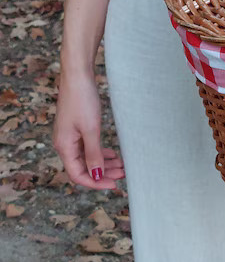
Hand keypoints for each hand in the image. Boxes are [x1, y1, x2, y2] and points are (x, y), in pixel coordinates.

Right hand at [53, 69, 124, 190]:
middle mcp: (65, 144)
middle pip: (83, 167)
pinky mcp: (78, 128)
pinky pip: (89, 146)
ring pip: (88, 157)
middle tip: (123, 175)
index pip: (78, 174)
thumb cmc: (82, 100)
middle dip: (103, 173)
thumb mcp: (91, 129)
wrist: (78, 76)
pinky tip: (114, 154)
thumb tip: (96, 174)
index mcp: (64, 146)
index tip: (114, 185)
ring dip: (104, 163)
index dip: (95, 182)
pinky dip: (101, 152)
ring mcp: (71, 135)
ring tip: (122, 166)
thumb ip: (94, 153)